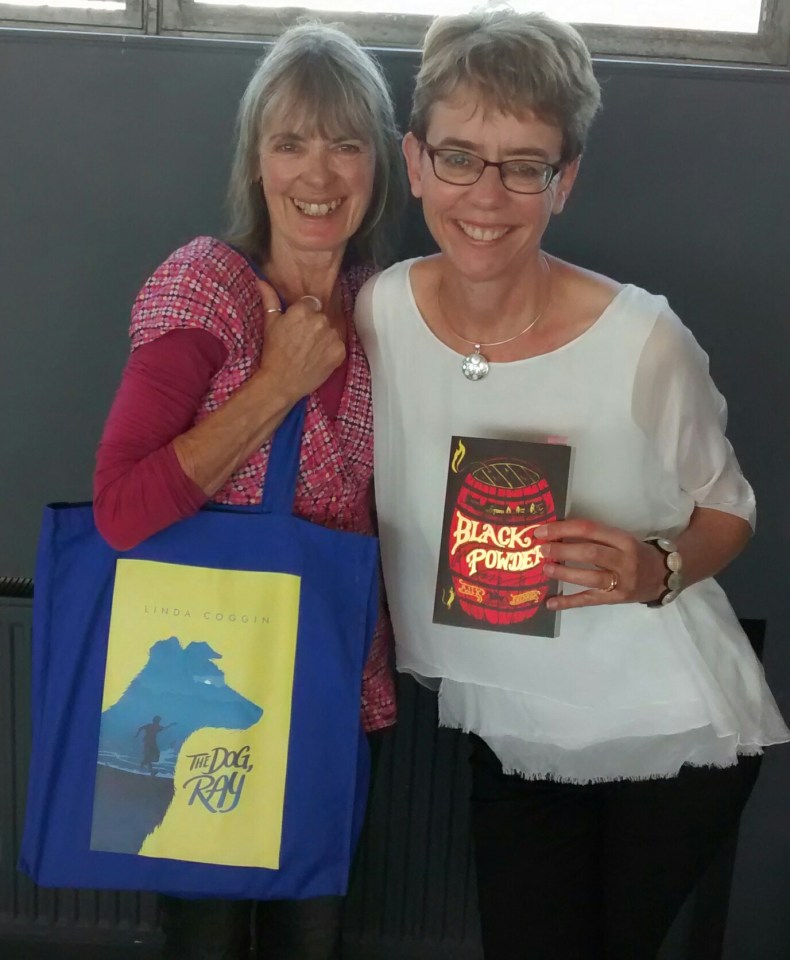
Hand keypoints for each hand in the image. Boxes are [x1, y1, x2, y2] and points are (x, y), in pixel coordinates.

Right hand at [254, 280, 344, 402]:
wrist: (281, 382)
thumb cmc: (274, 353)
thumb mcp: (270, 323)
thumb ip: (270, 299)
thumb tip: (261, 281)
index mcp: (303, 310)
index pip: (311, 303)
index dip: (305, 315)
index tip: (298, 327)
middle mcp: (320, 320)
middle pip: (322, 317)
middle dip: (315, 326)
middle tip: (302, 341)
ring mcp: (332, 336)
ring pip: (331, 331)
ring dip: (324, 338)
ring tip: (309, 351)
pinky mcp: (339, 351)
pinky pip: (338, 346)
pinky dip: (331, 351)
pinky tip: (318, 358)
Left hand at [533, 519, 666, 609]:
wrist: (663, 575)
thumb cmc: (635, 552)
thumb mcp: (620, 538)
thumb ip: (595, 536)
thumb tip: (556, 534)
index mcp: (623, 539)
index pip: (590, 529)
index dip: (563, 529)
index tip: (542, 530)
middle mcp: (624, 560)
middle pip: (590, 553)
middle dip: (562, 550)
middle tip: (543, 549)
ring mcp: (621, 582)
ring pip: (590, 577)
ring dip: (565, 573)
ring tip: (546, 568)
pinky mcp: (616, 599)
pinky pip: (589, 600)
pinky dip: (568, 602)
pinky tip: (550, 603)